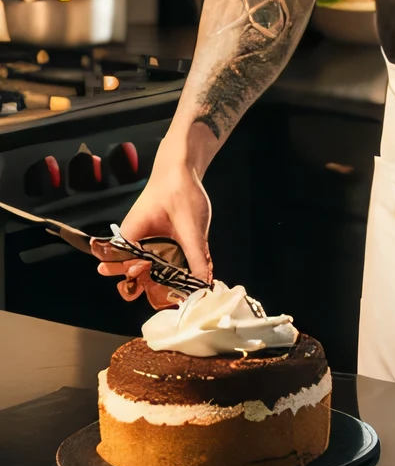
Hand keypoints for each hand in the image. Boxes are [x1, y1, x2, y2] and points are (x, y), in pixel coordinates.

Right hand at [95, 154, 211, 307]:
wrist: (182, 166)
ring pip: (144, 266)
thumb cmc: (180, 191)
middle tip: (167, 299)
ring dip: (158, 279)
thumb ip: (196, 256)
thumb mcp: (191, 227)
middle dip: (146, 287)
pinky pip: (156, 258)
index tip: (153, 294)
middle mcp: (131, 240)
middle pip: (130, 272)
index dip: (133, 284)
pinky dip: (166, 268)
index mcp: (130, 235)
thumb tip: (204, 284)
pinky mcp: (155, 237)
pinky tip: (182, 278)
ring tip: (176, 295)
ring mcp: (142, 239)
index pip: (120, 268)